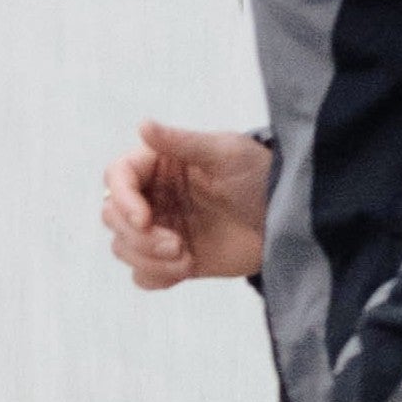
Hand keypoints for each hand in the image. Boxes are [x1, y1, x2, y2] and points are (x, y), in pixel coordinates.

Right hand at [102, 120, 271, 288]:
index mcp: (159, 165)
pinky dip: (157, 276)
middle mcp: (155, 196)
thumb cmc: (260, 176)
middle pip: (112, 217)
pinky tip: (186, 268)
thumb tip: (143, 125)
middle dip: (138, 237)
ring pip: (123, 248)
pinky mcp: (175, 260)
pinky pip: (144, 275)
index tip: (144, 219)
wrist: (289, 218)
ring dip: (148, 258)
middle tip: (176, 244)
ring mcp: (163, 230)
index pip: (117, 178)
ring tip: (185, 257)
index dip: (123, 200)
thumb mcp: (224, 153)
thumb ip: (180, 142)